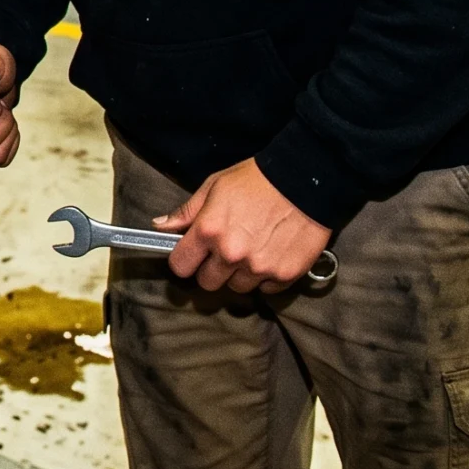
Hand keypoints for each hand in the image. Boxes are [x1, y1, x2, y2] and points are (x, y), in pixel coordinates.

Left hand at [154, 158, 332, 293]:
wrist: (307, 181)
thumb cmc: (258, 180)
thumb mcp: (215, 186)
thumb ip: (187, 211)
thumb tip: (161, 227)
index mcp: (208, 231)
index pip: (180, 266)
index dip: (184, 260)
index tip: (192, 255)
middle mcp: (231, 254)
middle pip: (208, 283)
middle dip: (212, 269)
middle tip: (225, 251)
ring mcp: (259, 267)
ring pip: (238, 287)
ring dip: (240, 274)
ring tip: (252, 250)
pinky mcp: (284, 275)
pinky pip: (266, 289)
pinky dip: (267, 277)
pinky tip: (271, 254)